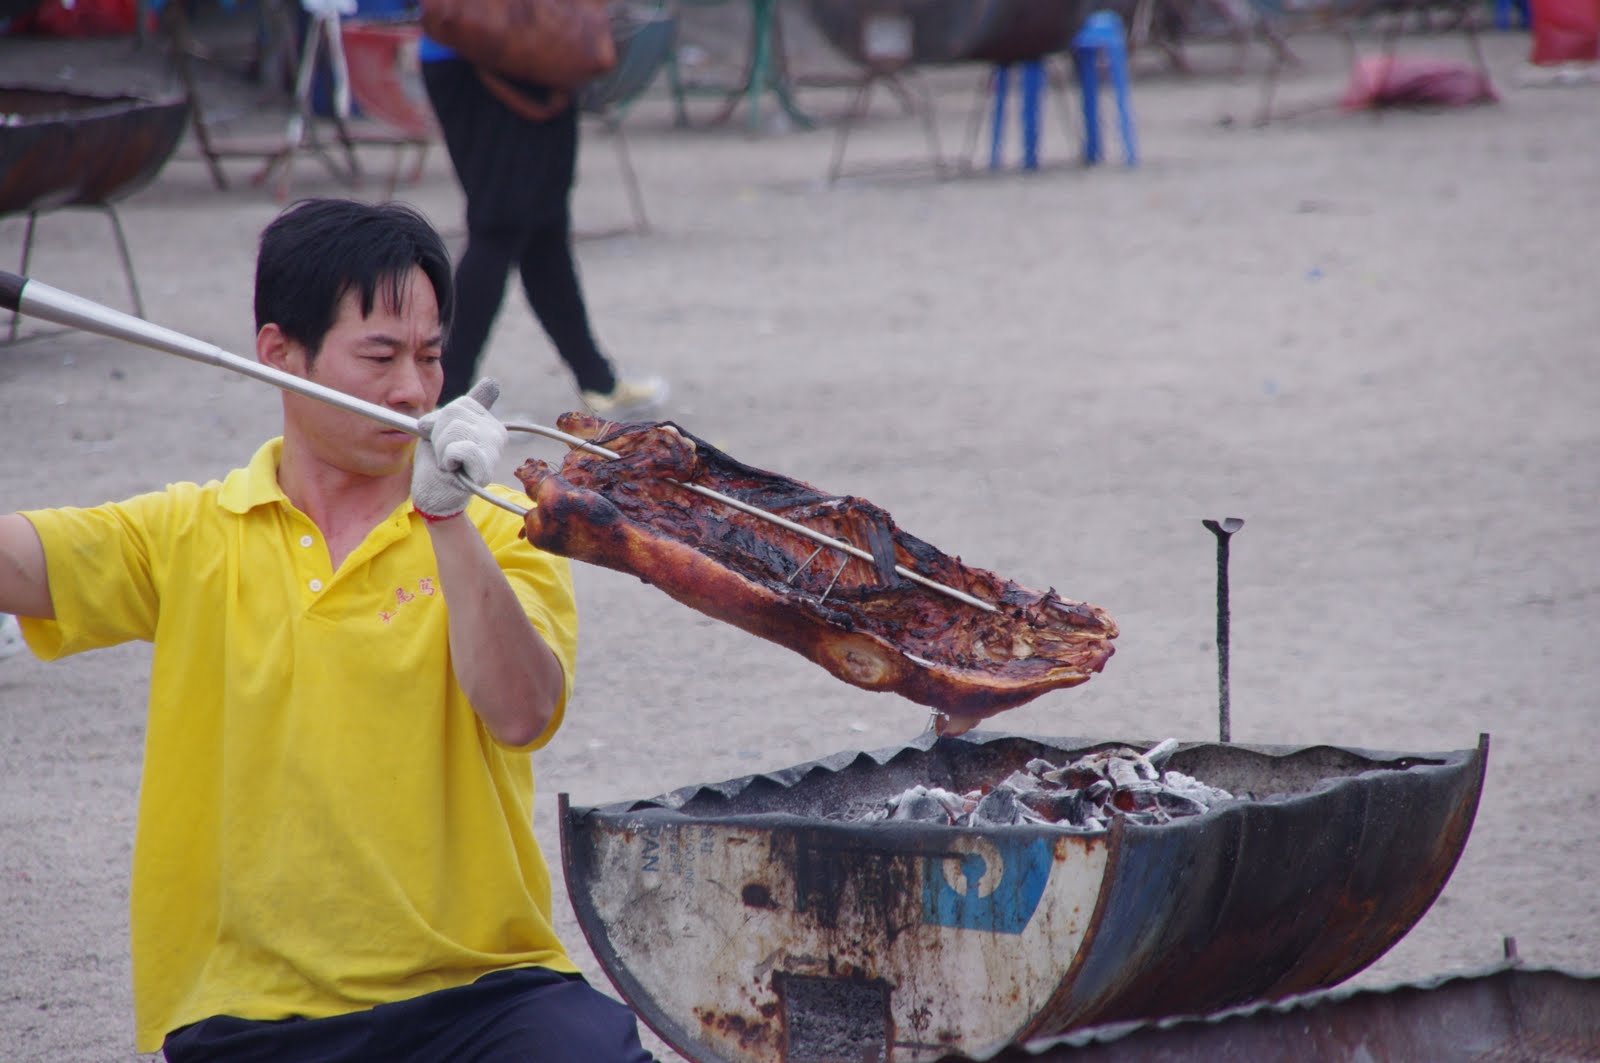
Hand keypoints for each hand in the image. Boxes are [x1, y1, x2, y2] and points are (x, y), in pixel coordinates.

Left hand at [412, 379, 507, 520]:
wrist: (436, 497)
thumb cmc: (439, 464)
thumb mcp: (445, 429)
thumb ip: (463, 408)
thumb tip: (493, 383)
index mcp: (489, 422)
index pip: (463, 404)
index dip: (442, 421)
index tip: (444, 441)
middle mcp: (497, 433)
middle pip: (455, 412)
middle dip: (439, 434)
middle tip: (445, 455)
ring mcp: (494, 450)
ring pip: (455, 429)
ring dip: (441, 449)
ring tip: (448, 463)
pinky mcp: (486, 467)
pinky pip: (460, 448)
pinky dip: (447, 458)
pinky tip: (452, 470)